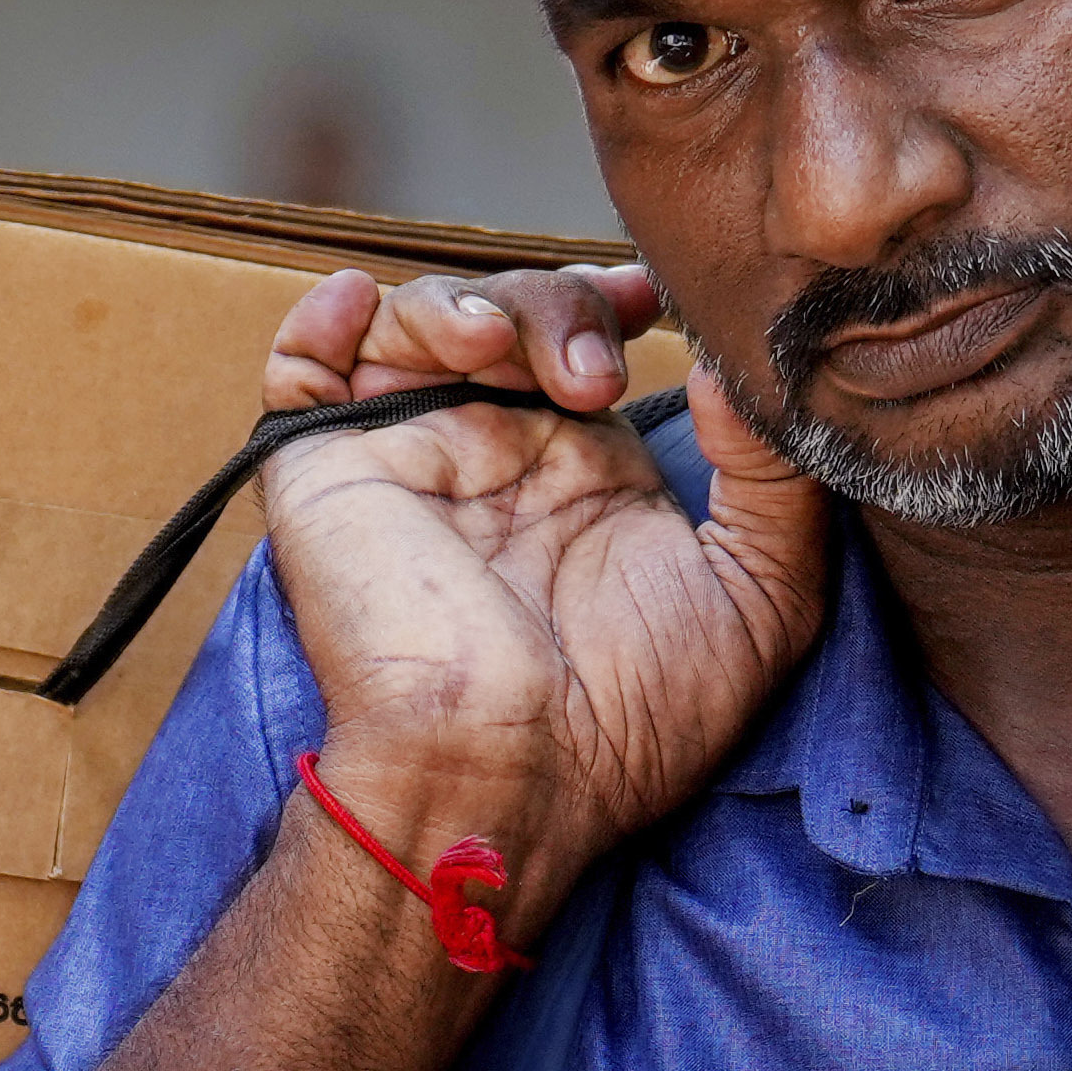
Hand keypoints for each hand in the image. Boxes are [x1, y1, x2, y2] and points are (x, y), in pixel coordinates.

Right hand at [242, 261, 828, 926]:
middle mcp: (491, 456)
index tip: (646, 299)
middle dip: (551, 303)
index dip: (605, 299)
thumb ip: (772, 478)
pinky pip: (299, 371)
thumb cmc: (633, 720)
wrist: (509, 771)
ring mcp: (405, 459)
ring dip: (462, 303)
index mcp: (578, 475)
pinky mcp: (325, 474)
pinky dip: (320, 320)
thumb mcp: (761, 598)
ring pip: (416, 320)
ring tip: (498, 349)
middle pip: (507, 309)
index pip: (582, 343)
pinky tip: (360, 305)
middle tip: (589, 371)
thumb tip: (738, 369)